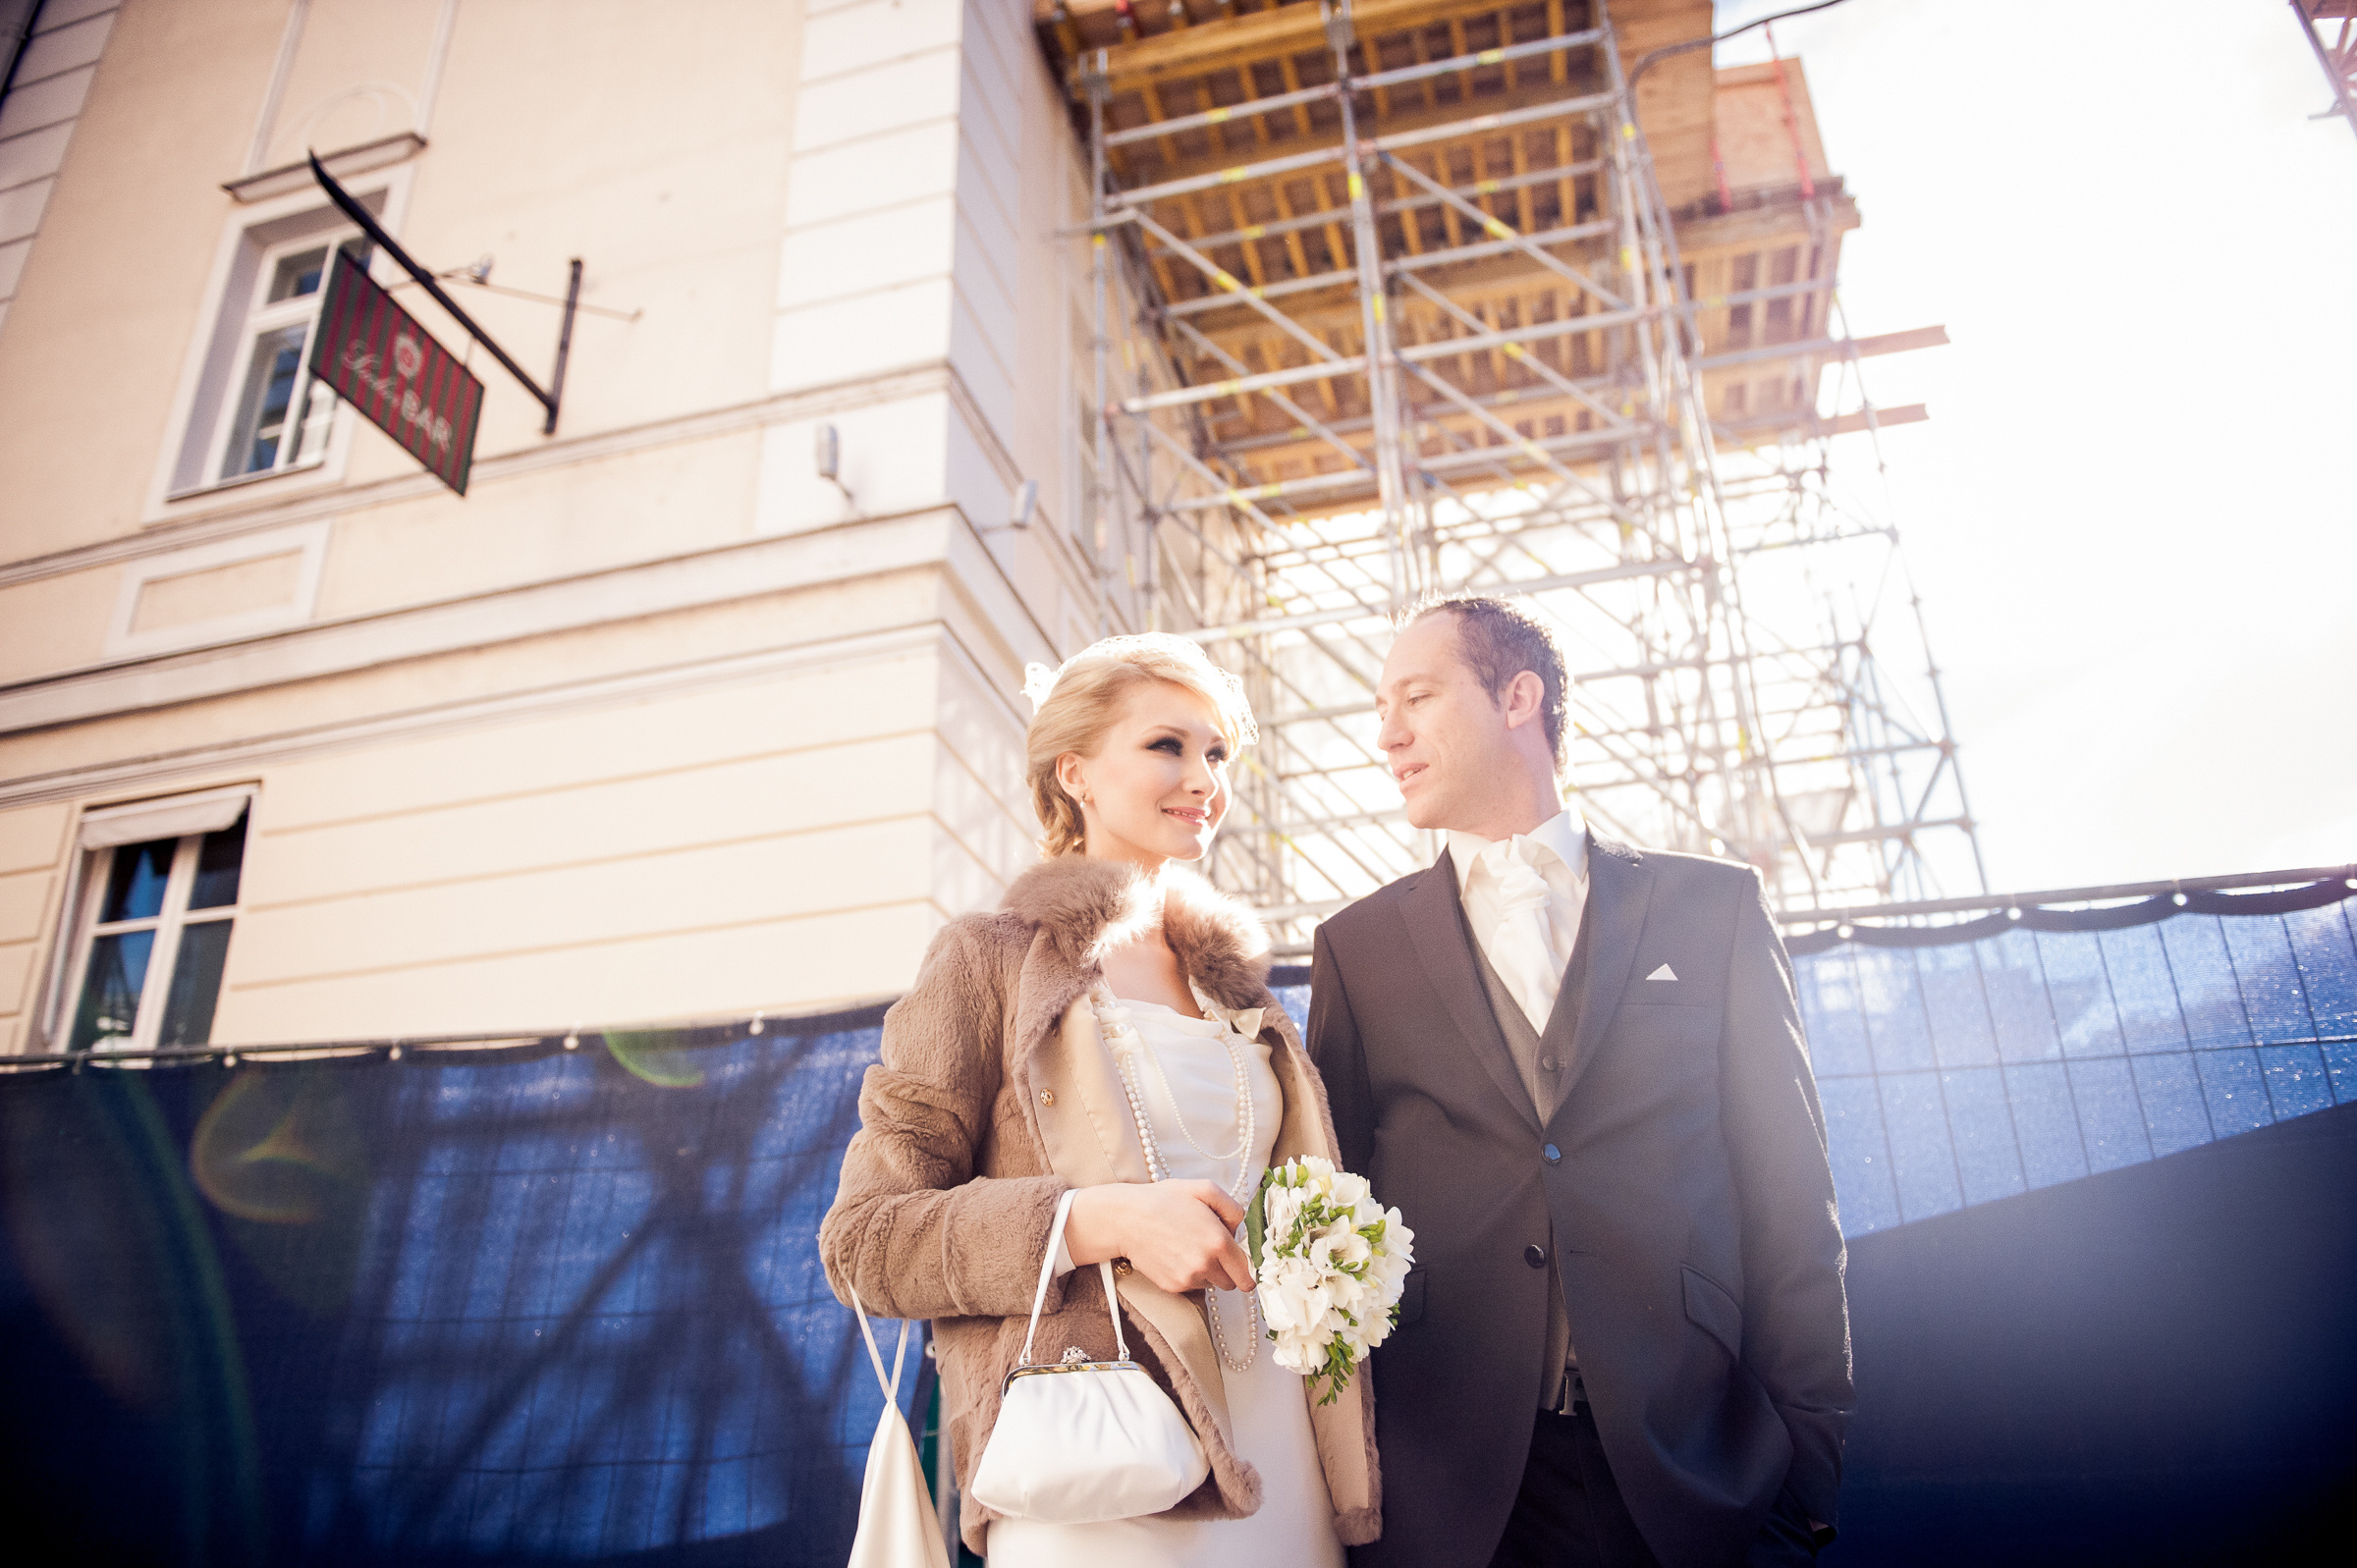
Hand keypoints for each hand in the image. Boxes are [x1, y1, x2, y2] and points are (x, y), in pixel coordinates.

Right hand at [1065, 1180, 1253, 1294]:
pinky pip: (1191, 1286)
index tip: (1247, 1274)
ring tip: (1190, 1247)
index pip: (1245, 1273)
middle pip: (1231, 1284)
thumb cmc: (1164, 1200)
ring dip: (1208, 1272)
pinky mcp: (1172, 1286)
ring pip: (1211, 1284)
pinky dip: (1190, 1275)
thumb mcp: (1204, 1189)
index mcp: (1218, 1242)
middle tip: (1214, 1252)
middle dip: (1228, 1271)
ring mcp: (1187, 1278)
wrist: (1126, 1218)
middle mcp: (1205, 1264)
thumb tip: (1240, 1228)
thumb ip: (1233, 1207)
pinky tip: (1177, 1254)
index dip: (1248, 1273)